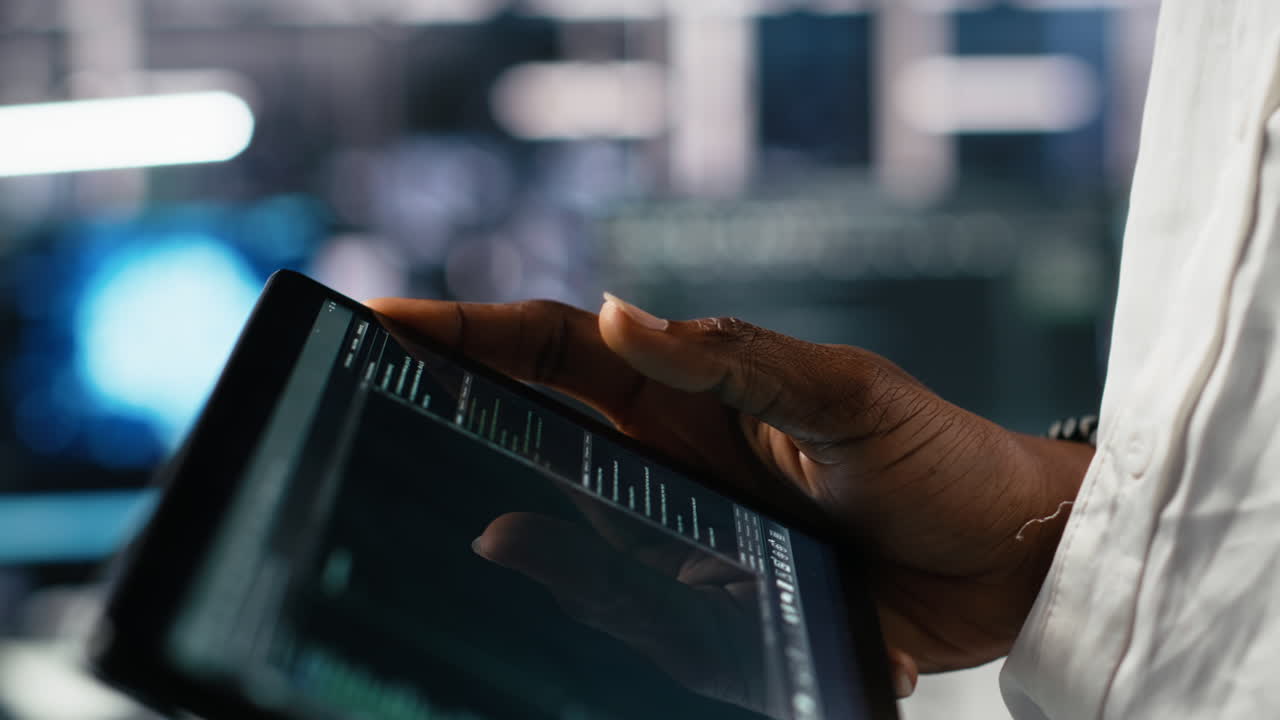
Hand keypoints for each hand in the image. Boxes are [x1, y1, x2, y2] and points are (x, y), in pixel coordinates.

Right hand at [367, 295, 1092, 696]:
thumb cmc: (941, 457)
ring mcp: (689, 534)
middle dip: (458, 420)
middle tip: (380, 417)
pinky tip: (600, 614)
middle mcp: (674, 458)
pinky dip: (611, 616)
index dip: (467, 333)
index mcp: (692, 391)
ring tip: (487, 543)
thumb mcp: (846, 393)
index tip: (383, 325)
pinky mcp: (718, 607)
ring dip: (527, 541)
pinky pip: (638, 615)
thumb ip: (734, 359)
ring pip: (573, 536)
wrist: (1012, 560)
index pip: (556, 348)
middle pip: (539, 433)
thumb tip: (616, 311)